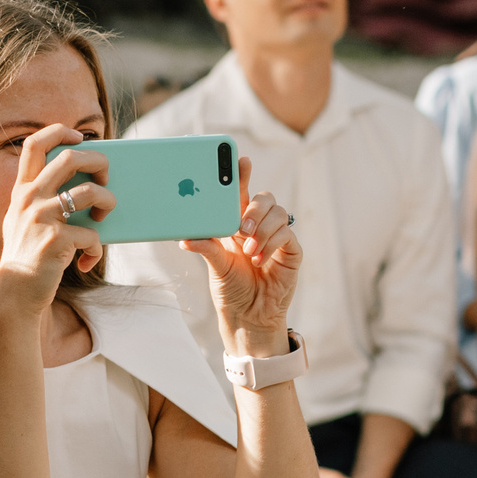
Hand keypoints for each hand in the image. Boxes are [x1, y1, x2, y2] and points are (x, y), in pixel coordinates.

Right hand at [0, 126, 113, 308]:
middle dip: (98, 162)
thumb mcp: (25, 220)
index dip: (59, 132)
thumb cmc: (28, 255)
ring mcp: (41, 218)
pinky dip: (96, 249)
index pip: (34, 144)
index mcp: (22, 190)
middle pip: (70, 158)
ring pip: (88, 192)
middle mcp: (29, 199)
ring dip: (107, 201)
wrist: (16, 293)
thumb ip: (43, 199)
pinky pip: (92, 235)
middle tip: (105, 177)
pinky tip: (88, 260)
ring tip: (104, 215)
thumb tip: (86, 183)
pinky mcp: (55, 240)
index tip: (79, 137)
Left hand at [184, 160, 299, 343]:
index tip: (239, 160)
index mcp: (237, 224)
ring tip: (249, 249)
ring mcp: (277, 237)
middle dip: (253, 207)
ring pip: (278, 212)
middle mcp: (259, 226)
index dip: (241, 175)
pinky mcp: (291, 251)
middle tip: (240, 227)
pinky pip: (287, 234)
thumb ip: (206, 248)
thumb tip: (185, 237)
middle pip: (264, 198)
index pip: (241, 193)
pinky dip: (271, 243)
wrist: (249, 317)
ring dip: (262, 229)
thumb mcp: (215, 266)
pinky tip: (260, 258)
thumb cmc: (231, 289)